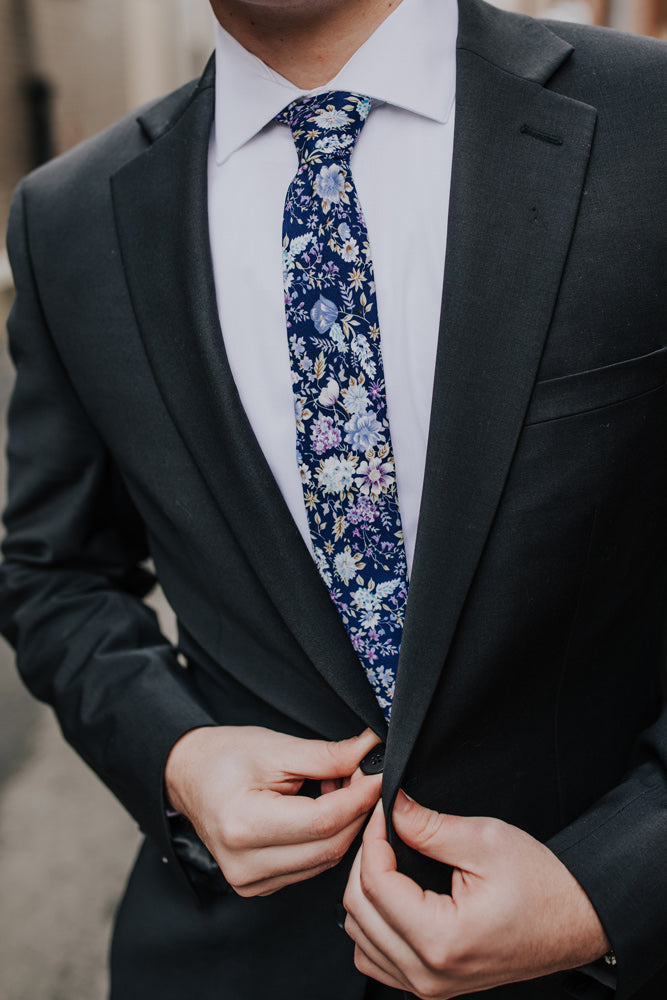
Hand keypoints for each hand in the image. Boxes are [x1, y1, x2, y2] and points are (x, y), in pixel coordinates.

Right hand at [164, 725, 381, 896]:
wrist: (189, 776)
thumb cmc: (225, 757)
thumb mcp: (276, 748)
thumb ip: (328, 756)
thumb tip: (371, 751)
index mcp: (243, 826)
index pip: (322, 822)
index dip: (359, 798)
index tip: (379, 774)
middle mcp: (244, 865)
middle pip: (329, 846)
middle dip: (357, 811)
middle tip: (366, 776)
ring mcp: (250, 883)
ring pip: (325, 861)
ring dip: (345, 826)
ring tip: (339, 788)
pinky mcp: (258, 887)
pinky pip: (311, 868)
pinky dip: (327, 840)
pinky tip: (324, 811)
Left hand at [343, 794, 609, 997]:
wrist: (575, 921)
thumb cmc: (542, 885)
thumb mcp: (486, 841)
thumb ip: (430, 826)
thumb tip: (391, 809)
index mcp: (442, 940)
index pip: (375, 884)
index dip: (372, 838)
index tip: (382, 810)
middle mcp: (429, 973)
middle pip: (358, 911)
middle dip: (365, 860)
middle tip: (384, 828)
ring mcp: (428, 987)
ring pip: (359, 938)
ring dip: (364, 894)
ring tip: (386, 858)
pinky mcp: (431, 986)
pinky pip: (376, 959)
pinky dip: (372, 924)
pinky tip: (391, 895)